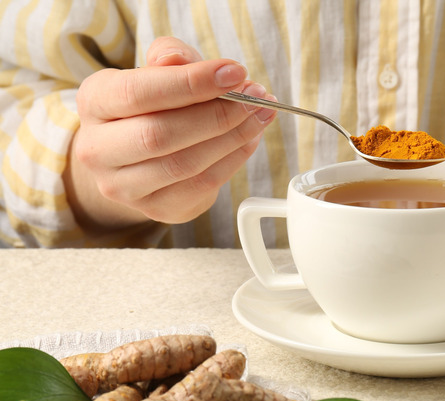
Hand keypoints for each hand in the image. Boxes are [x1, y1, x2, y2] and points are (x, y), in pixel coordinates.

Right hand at [64, 37, 276, 232]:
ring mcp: (123, 186)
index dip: (191, 83)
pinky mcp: (157, 208)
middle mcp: (98, 149)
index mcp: (94, 101)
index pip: (138, 92)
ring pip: (184, 164)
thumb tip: (179, 59)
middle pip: (160, 134)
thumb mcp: (159, 71)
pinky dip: (234, 159)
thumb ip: (171, 57)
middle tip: (254, 97)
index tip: (234, 72)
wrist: (137, 156)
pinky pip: (202, 185)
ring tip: (259, 114)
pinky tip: (250, 139)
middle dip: (218, 114)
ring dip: (233, 137)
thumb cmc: (152, 106)